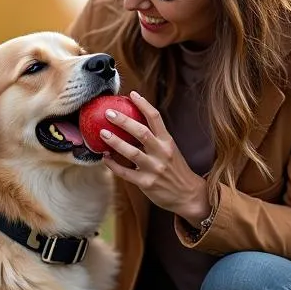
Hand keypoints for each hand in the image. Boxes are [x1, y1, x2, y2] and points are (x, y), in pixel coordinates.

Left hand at [99, 91, 210, 226]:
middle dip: (124, 121)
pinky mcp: (146, 183)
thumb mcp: (170, 150)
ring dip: (115, 142)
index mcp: (168, 141)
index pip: (156, 118)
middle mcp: (162, 153)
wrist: (188, 195)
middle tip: (108, 113)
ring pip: (132, 153)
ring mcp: (154, 169)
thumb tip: (132, 123)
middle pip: (141, 132)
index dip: (143, 104)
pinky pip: (125, 173)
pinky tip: (104, 158)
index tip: (132, 94)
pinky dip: (113, 165)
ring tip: (102, 133)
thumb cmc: (175, 170)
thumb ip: (155, 139)